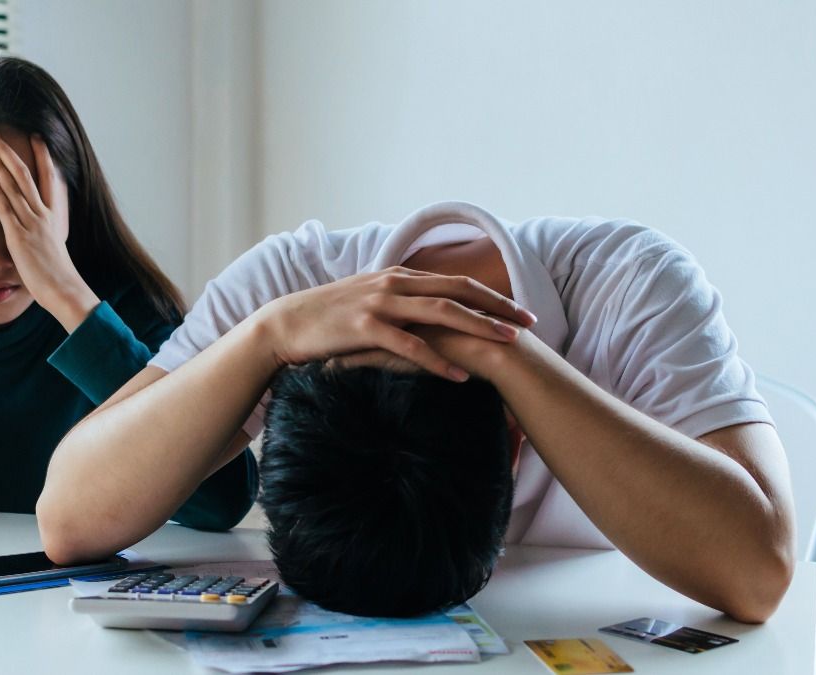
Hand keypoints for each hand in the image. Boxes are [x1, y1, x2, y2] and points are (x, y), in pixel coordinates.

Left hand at [0, 130, 98, 332]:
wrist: (62, 288)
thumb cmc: (56, 270)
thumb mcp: (54, 241)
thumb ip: (45, 226)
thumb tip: (42, 220)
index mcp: (51, 214)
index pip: (48, 177)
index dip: (43, 156)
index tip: (36, 136)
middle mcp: (42, 214)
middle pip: (25, 175)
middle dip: (7, 153)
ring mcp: (31, 224)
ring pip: (14, 188)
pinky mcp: (20, 237)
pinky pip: (6, 211)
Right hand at [252, 267, 535, 381]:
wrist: (285, 325)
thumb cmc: (328, 319)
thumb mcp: (369, 300)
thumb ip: (400, 301)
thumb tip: (429, 313)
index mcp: (399, 276)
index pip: (456, 282)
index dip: (492, 296)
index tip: (521, 311)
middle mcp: (394, 284)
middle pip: (458, 292)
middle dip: (498, 308)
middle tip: (530, 325)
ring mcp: (380, 304)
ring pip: (440, 313)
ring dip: (477, 328)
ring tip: (506, 344)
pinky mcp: (365, 328)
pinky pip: (409, 345)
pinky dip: (437, 360)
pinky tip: (459, 375)